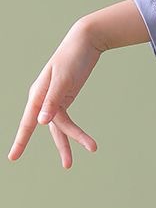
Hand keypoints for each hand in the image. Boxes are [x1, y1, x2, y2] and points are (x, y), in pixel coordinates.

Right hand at [7, 18, 103, 168]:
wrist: (84, 42)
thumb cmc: (72, 58)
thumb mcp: (63, 79)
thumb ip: (53, 101)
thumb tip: (40, 122)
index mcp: (38, 94)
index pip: (27, 122)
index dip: (21, 140)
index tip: (13, 157)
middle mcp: (42, 99)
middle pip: (48, 128)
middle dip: (61, 146)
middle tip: (68, 166)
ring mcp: (54, 100)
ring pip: (60, 127)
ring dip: (73, 140)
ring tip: (90, 151)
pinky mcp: (65, 99)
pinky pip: (66, 120)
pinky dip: (75, 131)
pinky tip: (85, 142)